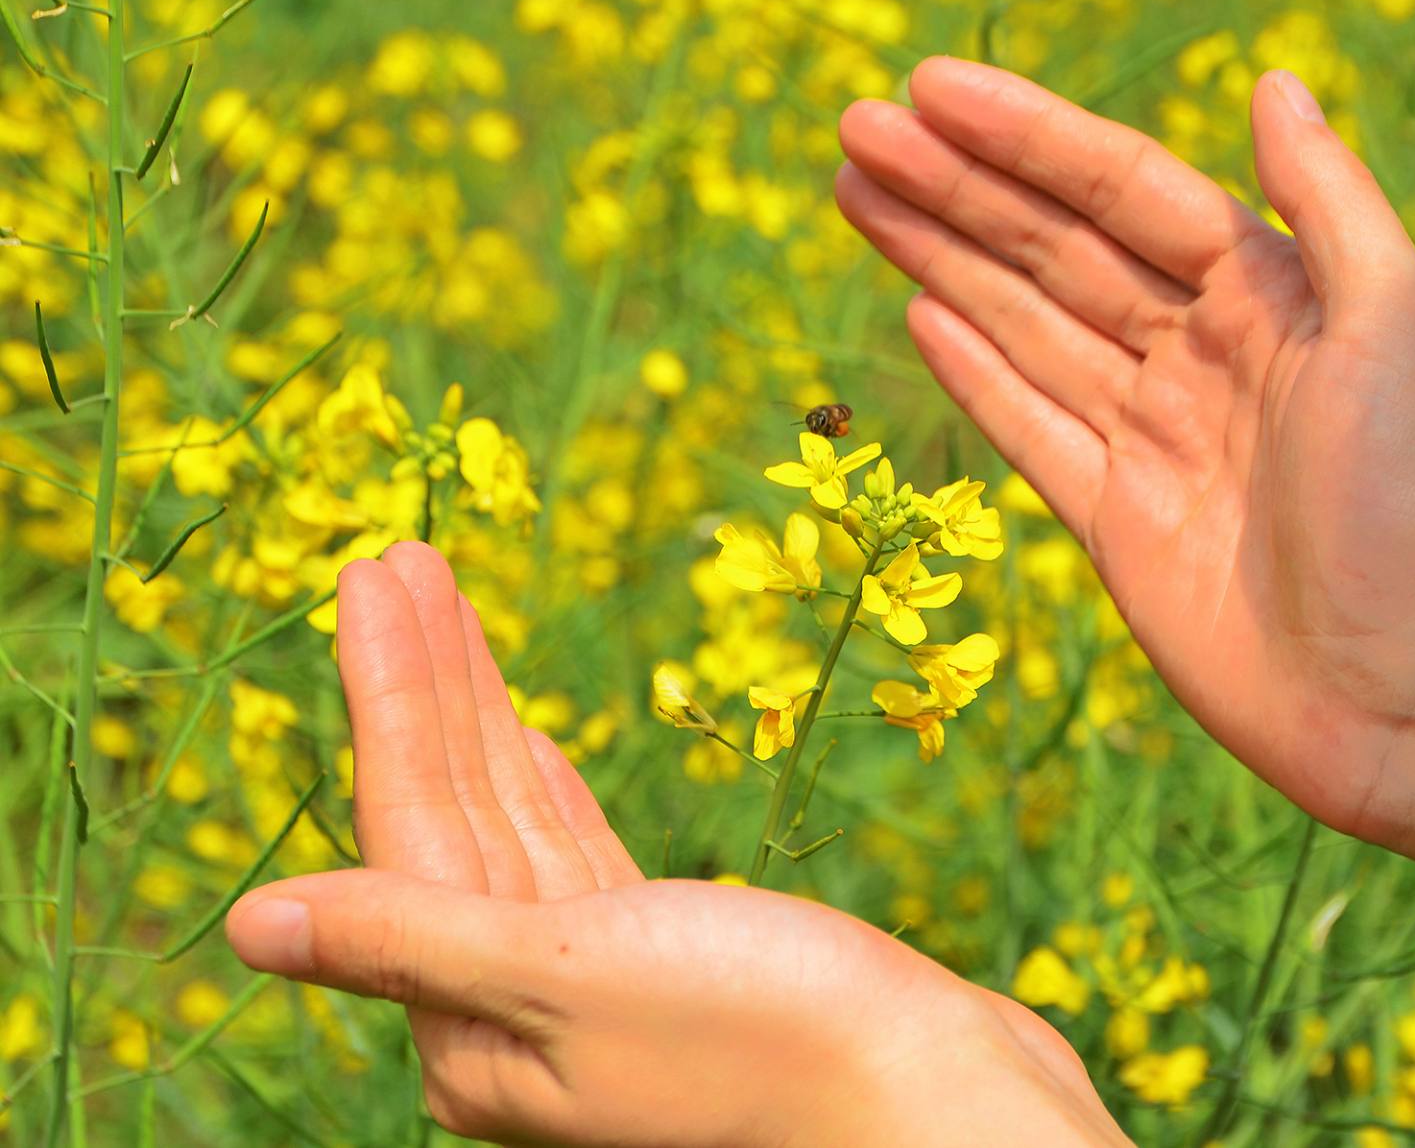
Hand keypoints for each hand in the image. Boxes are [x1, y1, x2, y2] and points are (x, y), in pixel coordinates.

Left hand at [224, 543, 1125, 1147]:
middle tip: (397, 556)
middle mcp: (514, 1012)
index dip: (390, 693)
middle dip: (426, 682)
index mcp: (472, 1028)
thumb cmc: (768, 1039)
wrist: (931, 1092)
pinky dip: (542, 783)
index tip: (374, 574)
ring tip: (444, 603)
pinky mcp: (664, 960)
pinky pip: (571, 853)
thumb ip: (413, 940)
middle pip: (450, 814)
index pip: (407, 826)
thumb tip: (248, 927)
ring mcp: (590, 986)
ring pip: (510, 822)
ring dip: (478, 712)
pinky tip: (523, 734)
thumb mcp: (574, 980)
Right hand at [836, 59, 1414, 833]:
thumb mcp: (1394, 320)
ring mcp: (1151, 437)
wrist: (1402, 682)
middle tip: (855, 127)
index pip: (1122, 190)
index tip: (931, 88)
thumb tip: (1272, 81)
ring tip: (856, 192)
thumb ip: (1326, 199)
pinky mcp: (1115, 521)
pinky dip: (974, 370)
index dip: (1026, 136)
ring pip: (1024, 324)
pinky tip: (917, 311)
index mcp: (1266, 293)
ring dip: (941, 256)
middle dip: (956, 185)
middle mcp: (1200, 353)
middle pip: (1054, 247)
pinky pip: (1028, 427)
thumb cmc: (1414, 498)